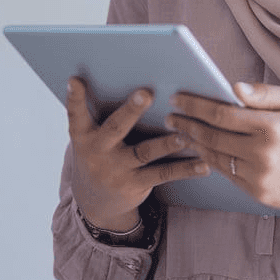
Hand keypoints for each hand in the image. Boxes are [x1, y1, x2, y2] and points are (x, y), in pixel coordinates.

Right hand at [67, 77, 209, 231]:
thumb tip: (130, 77)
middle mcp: (98, 152)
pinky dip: (185, 169)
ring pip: (145, 152)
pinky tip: (204, 163)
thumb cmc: (101, 155)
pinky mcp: (136, 184)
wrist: (96, 202)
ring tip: (187, 135)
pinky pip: (163, 174)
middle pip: (116, 128)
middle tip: (145, 93)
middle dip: (131, 111)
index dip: (75, 98)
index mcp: (84, 136)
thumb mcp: (93, 138)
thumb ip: (106, 114)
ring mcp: (116, 170)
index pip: (76, 115)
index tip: (75, 80)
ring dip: (168, 143)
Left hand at [166, 82, 279, 211]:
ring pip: (215, 157)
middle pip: (213, 136)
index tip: (178, 99)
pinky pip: (227, 175)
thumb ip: (265, 94)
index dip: (196, 106)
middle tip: (171, 116)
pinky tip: (201, 150)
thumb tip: (233, 88)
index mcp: (274, 127)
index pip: (223, 114)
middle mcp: (265, 154)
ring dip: (194, 143)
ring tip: (181, 133)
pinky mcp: (258, 194)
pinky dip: (209, 161)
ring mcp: (260, 177)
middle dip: (187, 124)